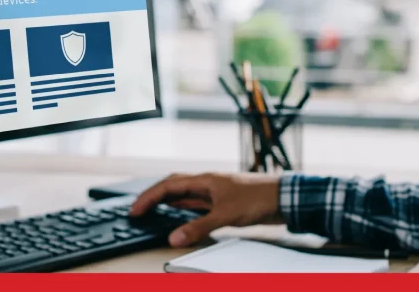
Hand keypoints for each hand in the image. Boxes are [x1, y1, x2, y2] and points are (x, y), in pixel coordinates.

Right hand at [129, 173, 281, 247]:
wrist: (283, 198)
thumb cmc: (258, 198)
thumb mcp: (225, 215)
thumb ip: (199, 227)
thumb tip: (175, 238)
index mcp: (205, 180)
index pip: (168, 185)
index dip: (149, 197)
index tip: (135, 209)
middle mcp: (207, 183)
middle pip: (173, 187)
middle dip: (153, 197)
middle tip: (138, 210)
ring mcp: (215, 192)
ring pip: (184, 195)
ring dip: (167, 203)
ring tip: (152, 212)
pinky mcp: (223, 202)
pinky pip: (196, 204)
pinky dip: (184, 211)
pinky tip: (180, 217)